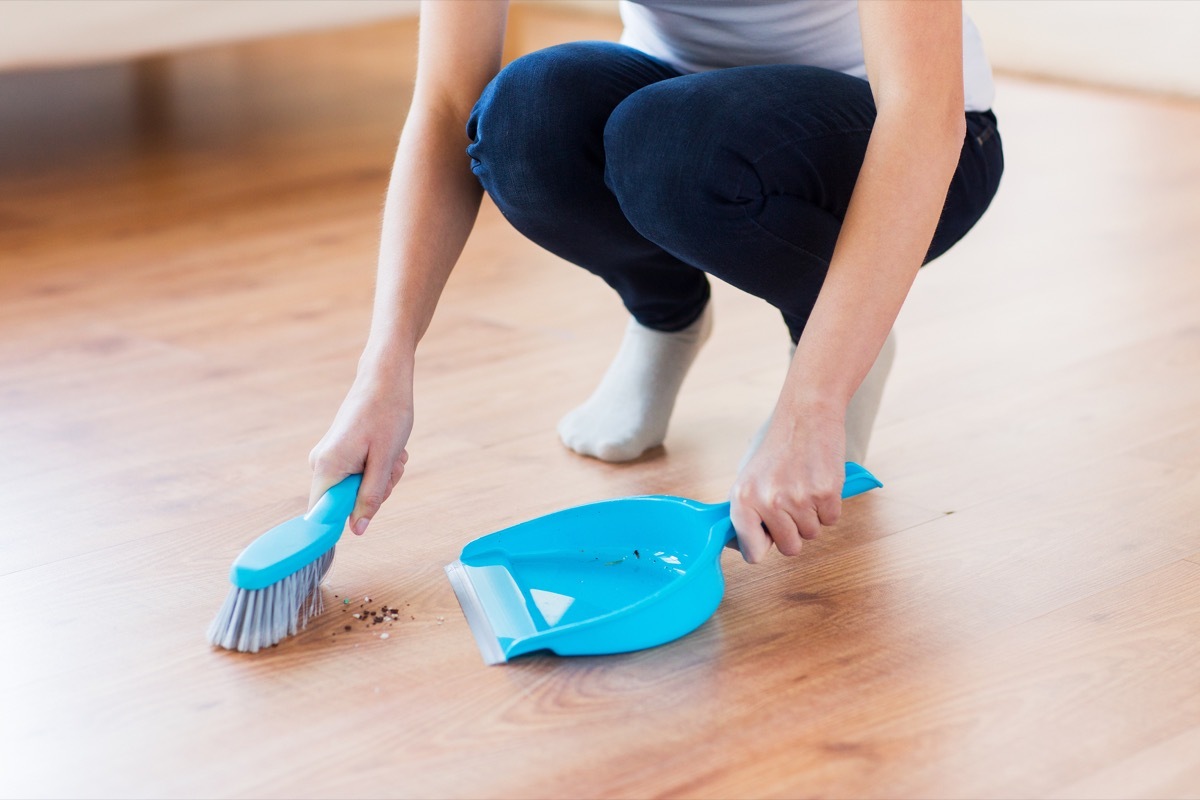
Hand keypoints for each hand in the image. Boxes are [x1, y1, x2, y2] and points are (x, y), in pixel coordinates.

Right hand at [308, 361, 412, 536]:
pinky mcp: (340, 451)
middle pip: (347, 501)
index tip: (366, 514)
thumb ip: (370, 497)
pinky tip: (389, 448)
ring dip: (382, 476)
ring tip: (393, 452)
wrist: (385, 378)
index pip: (322, 514)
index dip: (344, 520)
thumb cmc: (387, 414)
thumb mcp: (385, 461)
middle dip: (376, 490)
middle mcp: (321, 463)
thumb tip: (356, 529)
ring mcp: (330, 456)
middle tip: (392, 467)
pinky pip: (361, 473)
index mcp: (326, 467)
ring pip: (358, 487)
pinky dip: (379, 465)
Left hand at [729, 409, 845, 562]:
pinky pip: (831, 520)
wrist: (806, 415)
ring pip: (811, 534)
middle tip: (791, 502)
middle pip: (789, 548)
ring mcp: (798, 499)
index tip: (768, 537)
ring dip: (811, 516)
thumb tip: (742, 547)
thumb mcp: (748, 478)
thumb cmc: (777, 448)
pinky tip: (818, 481)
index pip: (751, 552)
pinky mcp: (825, 494)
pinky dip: (828, 506)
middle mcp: (768, 501)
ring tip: (803, 485)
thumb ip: (745, 513)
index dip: (763, 547)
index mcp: (742, 499)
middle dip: (793, 531)